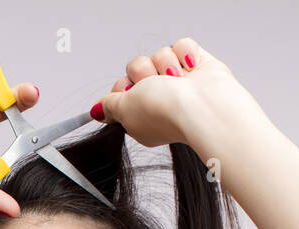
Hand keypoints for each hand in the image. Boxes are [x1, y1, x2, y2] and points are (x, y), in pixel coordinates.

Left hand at [90, 38, 259, 150]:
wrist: (201, 106)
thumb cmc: (166, 112)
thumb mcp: (124, 111)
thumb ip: (109, 107)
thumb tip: (97, 111)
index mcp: (141, 114)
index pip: (121, 89)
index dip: (122, 88)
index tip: (129, 95)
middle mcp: (160, 97)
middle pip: (137, 68)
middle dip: (143, 74)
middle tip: (155, 87)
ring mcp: (178, 80)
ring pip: (158, 54)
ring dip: (164, 66)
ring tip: (177, 82)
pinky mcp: (196, 63)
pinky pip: (180, 44)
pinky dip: (185, 55)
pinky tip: (191, 71)